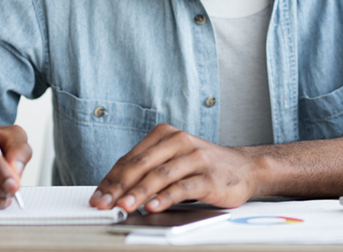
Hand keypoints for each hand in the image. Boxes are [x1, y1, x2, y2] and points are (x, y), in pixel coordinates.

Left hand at [90, 124, 262, 212]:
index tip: (97, 197)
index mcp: (165, 135)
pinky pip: (183, 187)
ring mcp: (196, 158)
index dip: (111, 179)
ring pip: (161, 175)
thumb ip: (148, 172)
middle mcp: (180, 142)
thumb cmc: (202, 167)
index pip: (131, 159)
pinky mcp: (209, 176)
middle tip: (104, 203)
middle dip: (119, 186)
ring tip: (124, 206)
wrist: (245, 169)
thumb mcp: (173, 161)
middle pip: (142, 165)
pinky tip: (152, 206)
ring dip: (139, 192)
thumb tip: (114, 192)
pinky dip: (165, 197)